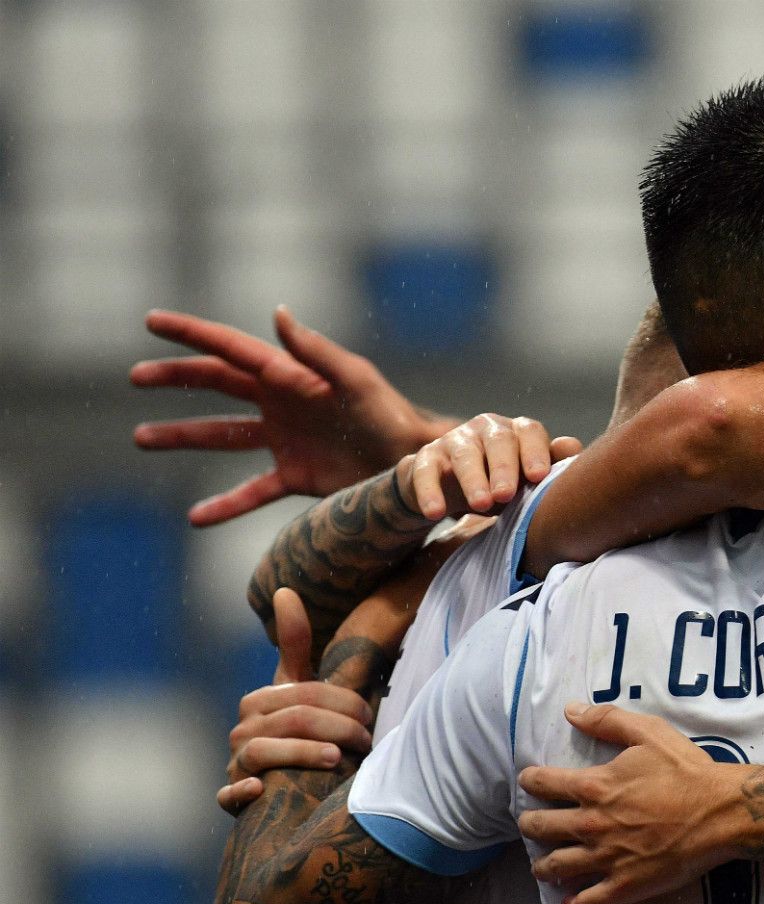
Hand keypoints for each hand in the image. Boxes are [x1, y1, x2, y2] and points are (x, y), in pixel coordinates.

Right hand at [133, 306, 456, 525]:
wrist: (416, 465)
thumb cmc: (394, 416)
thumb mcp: (356, 380)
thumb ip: (315, 351)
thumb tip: (277, 314)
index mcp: (291, 376)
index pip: (231, 349)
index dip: (192, 334)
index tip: (152, 321)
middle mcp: (282, 404)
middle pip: (217, 386)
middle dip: (176, 379)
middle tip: (135, 377)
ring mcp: (285, 440)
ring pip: (222, 437)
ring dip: (182, 435)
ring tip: (142, 437)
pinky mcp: (297, 476)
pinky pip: (252, 491)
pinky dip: (225, 504)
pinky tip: (196, 517)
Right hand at [218, 589, 374, 812]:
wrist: (281, 787)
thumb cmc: (299, 731)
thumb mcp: (298, 688)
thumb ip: (295, 642)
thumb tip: (284, 589)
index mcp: (260, 700)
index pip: (307, 692)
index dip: (344, 702)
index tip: (370, 714)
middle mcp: (243, 729)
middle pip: (296, 718)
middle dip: (340, 728)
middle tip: (368, 740)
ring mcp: (236, 763)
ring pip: (270, 751)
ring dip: (309, 754)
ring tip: (342, 760)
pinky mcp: (231, 796)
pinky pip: (228, 794)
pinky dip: (241, 791)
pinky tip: (261, 790)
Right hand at [394, 414, 584, 520]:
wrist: (447, 491)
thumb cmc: (501, 484)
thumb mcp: (527, 480)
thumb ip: (552, 465)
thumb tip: (573, 447)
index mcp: (517, 432)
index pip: (530, 432)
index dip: (535, 451)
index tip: (539, 477)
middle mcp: (487, 429)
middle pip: (498, 441)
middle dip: (504, 467)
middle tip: (507, 495)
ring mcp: (455, 441)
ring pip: (464, 454)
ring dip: (473, 479)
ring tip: (480, 505)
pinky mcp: (425, 458)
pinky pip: (425, 471)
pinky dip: (429, 492)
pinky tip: (436, 513)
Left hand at [517, 703, 739, 903]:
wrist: (721, 813)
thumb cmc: (687, 771)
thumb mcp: (649, 733)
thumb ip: (608, 720)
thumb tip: (571, 711)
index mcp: (594, 786)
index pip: (544, 784)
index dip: (531, 781)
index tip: (527, 781)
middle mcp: (591, 824)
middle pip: (542, 828)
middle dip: (530, 825)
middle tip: (529, 825)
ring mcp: (606, 858)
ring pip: (557, 867)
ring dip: (543, 867)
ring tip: (541, 867)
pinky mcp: (625, 886)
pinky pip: (589, 902)